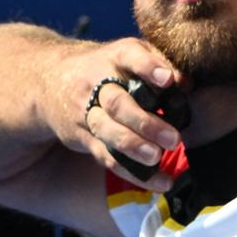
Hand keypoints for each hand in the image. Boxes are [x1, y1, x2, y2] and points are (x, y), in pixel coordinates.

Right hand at [61, 38, 186, 188]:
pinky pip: (106, 157)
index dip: (148, 68)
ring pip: (107, 131)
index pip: (130, 57)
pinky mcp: (83, 138)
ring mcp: (86, 112)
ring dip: (133, 148)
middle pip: (117, 104)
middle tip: (173, 139)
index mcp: (114, 57)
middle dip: (145, 123)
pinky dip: (132, 173)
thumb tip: (186, 84)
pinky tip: (159, 182)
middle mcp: (97, 83)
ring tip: (157, 159)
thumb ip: (159, 63)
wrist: (50, 80)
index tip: (167, 80)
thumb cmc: (107, 68)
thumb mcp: (129, 54)